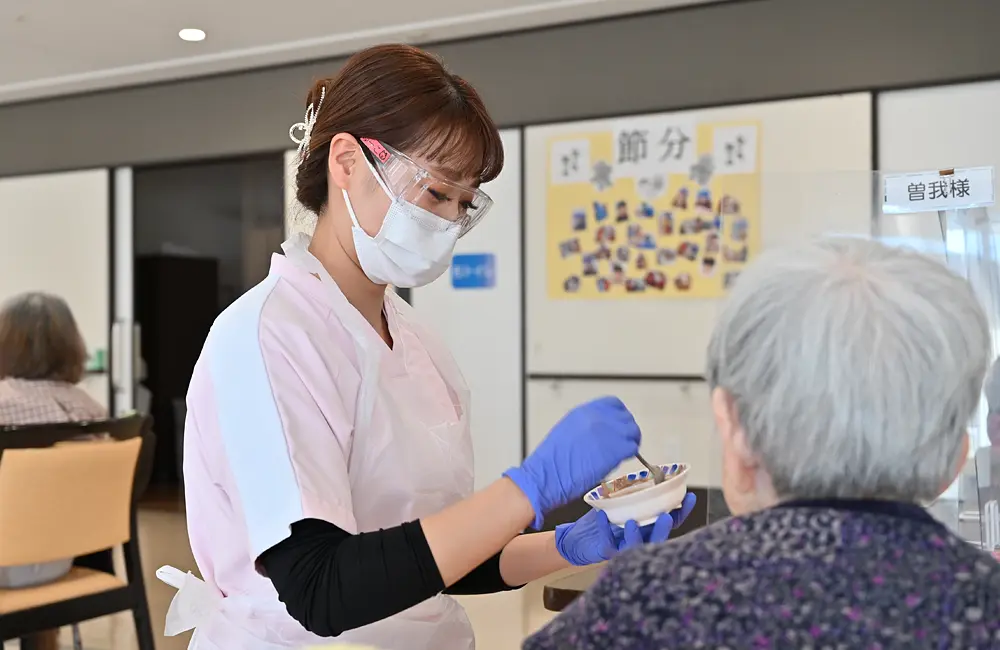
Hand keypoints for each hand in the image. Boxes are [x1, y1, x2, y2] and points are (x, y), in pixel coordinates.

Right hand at [504, 397, 640, 528]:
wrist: (546, 475)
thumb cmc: (551, 461)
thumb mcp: (567, 431)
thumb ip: (586, 426)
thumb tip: (600, 432)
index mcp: (584, 412)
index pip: (613, 404)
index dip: (620, 415)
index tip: (620, 425)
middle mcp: (598, 418)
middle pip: (626, 418)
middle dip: (627, 430)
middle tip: (625, 442)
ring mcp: (608, 433)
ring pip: (633, 432)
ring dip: (631, 442)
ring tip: (623, 452)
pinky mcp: (615, 450)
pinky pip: (632, 448)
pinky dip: (630, 454)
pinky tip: (620, 460)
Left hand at [554, 492, 696, 565]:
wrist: (578, 537)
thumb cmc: (604, 519)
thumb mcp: (622, 501)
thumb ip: (635, 492)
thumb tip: (651, 471)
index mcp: (648, 526)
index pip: (671, 521)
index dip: (682, 511)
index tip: (689, 497)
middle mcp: (640, 538)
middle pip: (658, 538)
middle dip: (664, 528)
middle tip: (667, 517)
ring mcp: (623, 547)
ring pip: (635, 547)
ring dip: (636, 535)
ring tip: (633, 522)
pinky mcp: (606, 551)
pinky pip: (608, 542)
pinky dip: (605, 528)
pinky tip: (602, 515)